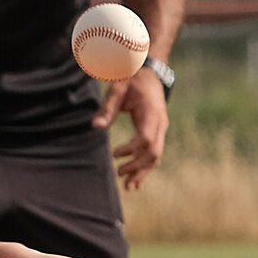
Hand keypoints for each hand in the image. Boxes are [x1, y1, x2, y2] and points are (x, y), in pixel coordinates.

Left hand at [92, 66, 167, 188]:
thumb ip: (107, 108)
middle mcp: (160, 123)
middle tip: (119, 174)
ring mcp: (161, 128)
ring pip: (156, 155)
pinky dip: (146, 166)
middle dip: (138, 166)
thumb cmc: (131, 78)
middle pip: (154, 152)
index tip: (114, 154)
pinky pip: (155, 152)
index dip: (131, 150)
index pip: (145, 139)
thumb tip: (95, 127)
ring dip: (143, 171)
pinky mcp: (158, 131)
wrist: (149, 71)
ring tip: (129, 186)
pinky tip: (137, 179)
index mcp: (151, 113)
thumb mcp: (117, 89)